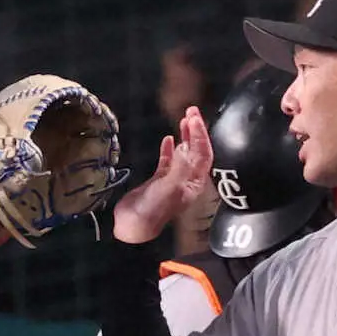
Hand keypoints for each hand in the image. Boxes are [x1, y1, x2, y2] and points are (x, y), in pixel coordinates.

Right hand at [113, 106, 213, 243]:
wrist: (132, 224)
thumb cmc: (152, 208)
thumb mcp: (169, 186)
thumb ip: (180, 167)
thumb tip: (188, 146)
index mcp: (194, 183)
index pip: (204, 154)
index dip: (201, 135)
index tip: (195, 118)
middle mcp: (187, 181)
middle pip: (197, 151)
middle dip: (196, 131)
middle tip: (191, 110)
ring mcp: (173, 180)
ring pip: (184, 154)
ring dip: (185, 136)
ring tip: (184, 119)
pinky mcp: (159, 181)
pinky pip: (168, 161)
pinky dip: (169, 148)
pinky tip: (167, 139)